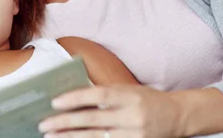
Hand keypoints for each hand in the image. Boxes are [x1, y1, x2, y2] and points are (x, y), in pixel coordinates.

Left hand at [38, 85, 183, 137]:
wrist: (178, 117)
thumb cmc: (148, 99)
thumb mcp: (129, 90)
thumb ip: (106, 94)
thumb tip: (74, 96)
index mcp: (130, 96)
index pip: (99, 96)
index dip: (76, 98)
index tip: (55, 102)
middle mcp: (132, 116)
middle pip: (93, 120)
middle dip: (65, 123)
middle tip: (44, 124)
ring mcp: (134, 135)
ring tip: (51, 136)